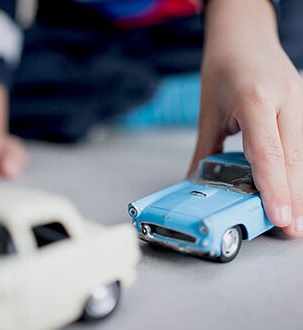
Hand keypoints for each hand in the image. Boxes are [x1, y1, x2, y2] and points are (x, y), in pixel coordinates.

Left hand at [188, 0, 302, 236]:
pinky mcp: (301, 105)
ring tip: (292, 216)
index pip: (269, 154)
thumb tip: (193, 181)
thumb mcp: (208, 113)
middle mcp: (284, 100)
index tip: (279, 218)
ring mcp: (298, 101)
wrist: (243, 36)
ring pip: (301, 154)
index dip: (275, 189)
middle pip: (292, 159)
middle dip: (292, 197)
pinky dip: (296, 169)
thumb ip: (204, 151)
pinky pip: (300, 144)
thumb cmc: (223, 69)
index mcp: (255, 100)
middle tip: (290, 228)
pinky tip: (291, 187)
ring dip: (297, 186)